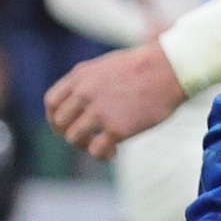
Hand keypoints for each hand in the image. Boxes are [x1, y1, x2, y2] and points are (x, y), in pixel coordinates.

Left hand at [46, 42, 186, 161]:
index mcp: (81, 76)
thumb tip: (81, 104)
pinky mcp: (117, 128)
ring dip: (85, 146)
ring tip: (102, 147)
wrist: (170, 69)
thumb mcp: (107, 65)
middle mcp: (85, 93)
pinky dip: (102, 155)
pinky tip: (114, 152)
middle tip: (86, 139)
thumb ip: (89, 83)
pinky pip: (96, 150)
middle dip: (69, 133)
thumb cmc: (145, 66)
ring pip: (74, 138)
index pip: (51, 102)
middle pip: (60, 122)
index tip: (65, 126)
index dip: (55, 118)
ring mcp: (100, 111)